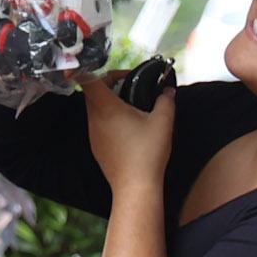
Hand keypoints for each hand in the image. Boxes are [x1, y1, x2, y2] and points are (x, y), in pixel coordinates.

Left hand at [83, 74, 174, 193]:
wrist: (135, 187)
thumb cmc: (147, 152)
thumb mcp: (163, 121)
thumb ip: (165, 101)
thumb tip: (168, 90)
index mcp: (106, 108)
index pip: (88, 80)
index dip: (96, 69)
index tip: (113, 71)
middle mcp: (94, 119)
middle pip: (92, 93)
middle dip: (109, 84)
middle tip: (131, 85)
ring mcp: (93, 134)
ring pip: (94, 109)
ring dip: (109, 102)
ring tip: (132, 105)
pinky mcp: (96, 147)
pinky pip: (98, 124)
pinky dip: (109, 118)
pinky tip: (128, 127)